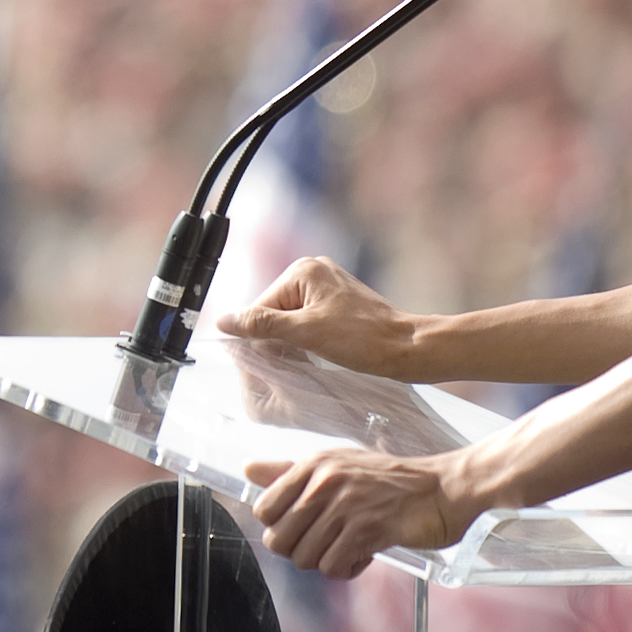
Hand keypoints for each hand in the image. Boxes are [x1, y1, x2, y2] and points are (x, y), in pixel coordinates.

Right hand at [213, 256, 417, 375]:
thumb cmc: (363, 339)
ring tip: (313, 356)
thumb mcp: (305, 333)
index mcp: (303, 271)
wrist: (408, 349)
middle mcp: (314, 272)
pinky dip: (308, 340)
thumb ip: (261, 325)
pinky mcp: (340, 304)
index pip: (261, 307)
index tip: (273, 360)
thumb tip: (224, 320)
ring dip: (294, 342)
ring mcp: (329, 287)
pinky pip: (308, 322)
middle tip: (298, 358)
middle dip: (279, 339)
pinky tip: (321, 353)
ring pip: (291, 320)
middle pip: (274, 312)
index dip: (262, 336)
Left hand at [240, 447, 469, 577]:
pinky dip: (348, 569)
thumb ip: (289, 472)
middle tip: (327, 543)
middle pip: (279, 539)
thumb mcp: (338, 465)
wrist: (445, 488)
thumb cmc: (391, 480)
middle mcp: (325, 482)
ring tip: (350, 546)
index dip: (280, 527)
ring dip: (327, 560)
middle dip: (300, 551)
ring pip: (305, 558)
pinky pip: (335, 567)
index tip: (305, 528)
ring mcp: (346, 506)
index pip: (263, 509)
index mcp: (314, 464)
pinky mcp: (368, 530)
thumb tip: (248, 470)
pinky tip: (365, 554)